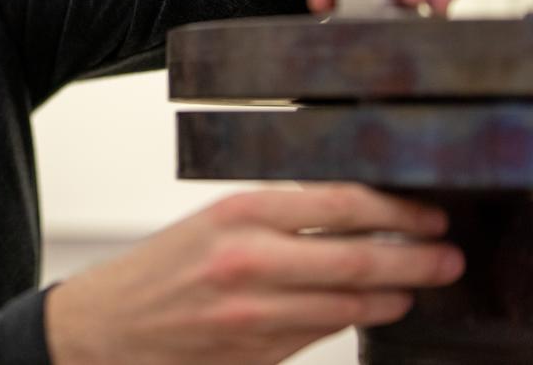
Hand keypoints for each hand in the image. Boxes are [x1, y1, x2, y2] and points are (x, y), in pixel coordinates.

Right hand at [45, 184, 463, 364]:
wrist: (108, 325)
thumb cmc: (160, 269)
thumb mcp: (213, 222)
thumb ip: (277, 218)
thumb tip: (354, 216)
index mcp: (237, 213)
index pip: (340, 204)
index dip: (396, 211)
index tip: (428, 214)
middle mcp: (248, 261)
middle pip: (357, 258)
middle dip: (415, 259)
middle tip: (447, 257)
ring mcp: (254, 314)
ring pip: (348, 304)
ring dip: (392, 296)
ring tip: (414, 287)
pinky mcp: (257, 353)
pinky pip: (320, 332)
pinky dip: (349, 319)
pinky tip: (363, 308)